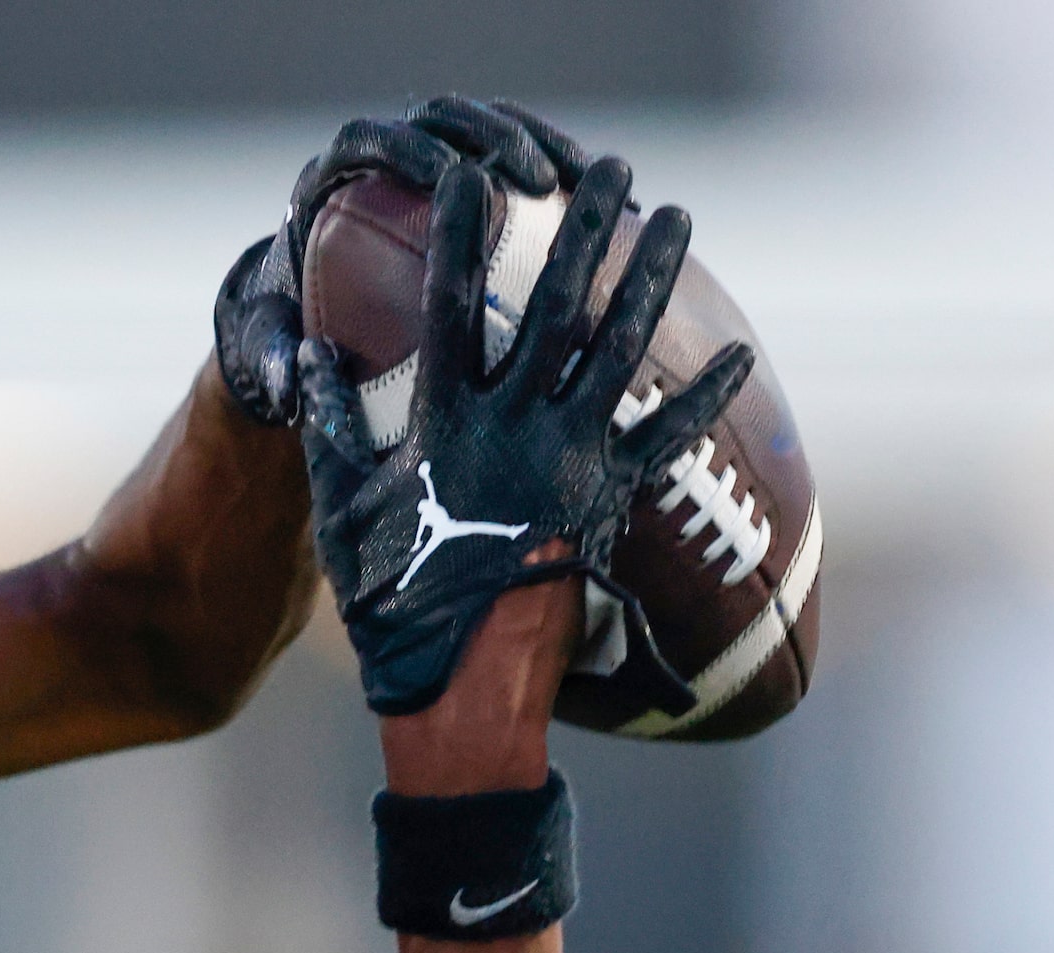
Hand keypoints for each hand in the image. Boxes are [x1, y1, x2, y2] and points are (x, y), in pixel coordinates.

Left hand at [212, 99, 591, 426]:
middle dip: (498, 140)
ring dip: (548, 148)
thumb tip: (295, 379)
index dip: (409, 147)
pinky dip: (571, 177)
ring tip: (585, 191)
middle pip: (446, 123)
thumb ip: (275, 364)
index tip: (449, 176)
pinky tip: (608, 209)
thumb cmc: (288, 336)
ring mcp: (437, 164)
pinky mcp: (479, 183)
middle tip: (540, 185)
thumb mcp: (275, 350)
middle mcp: (383, 161)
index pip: (370, 140)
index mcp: (329, 181)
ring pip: (498, 129)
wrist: (309, 328)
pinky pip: (531, 159)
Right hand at [299, 158, 751, 716]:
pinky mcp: (608, 503)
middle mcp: (513, 430)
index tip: (469, 178)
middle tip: (605, 170)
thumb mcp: (340, 508)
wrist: (458, 681)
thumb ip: (331, 426)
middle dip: (580, 231)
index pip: (448, 308)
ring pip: (620, 352)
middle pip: (553, 308)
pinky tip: (739, 353)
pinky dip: (704, 399)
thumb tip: (315, 354)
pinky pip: (667, 442)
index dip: (457, 237)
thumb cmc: (388, 599)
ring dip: (651, 280)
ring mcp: (568, 463)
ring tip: (676, 218)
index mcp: (442, 424)